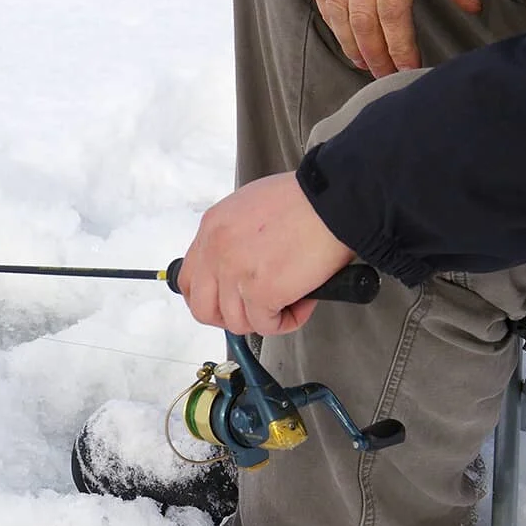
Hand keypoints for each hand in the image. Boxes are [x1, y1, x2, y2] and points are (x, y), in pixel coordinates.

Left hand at [176, 173, 354, 335]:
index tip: (226, 301)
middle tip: (256, 312)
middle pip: (203, 309)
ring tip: (291, 300)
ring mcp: (236, 273)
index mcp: (212, 228)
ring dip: (265, 318)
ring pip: (236, 322)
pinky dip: (287, 321)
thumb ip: (234, 238)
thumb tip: (238, 267)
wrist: (336, 199)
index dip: (207, 298)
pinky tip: (303, 303)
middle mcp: (216, 251)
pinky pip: (266, 326)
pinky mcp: (262, 292)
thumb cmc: (306, 199)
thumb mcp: (250, 207)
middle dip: (229, 318)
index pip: (189, 279)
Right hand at [312, 0, 480, 76]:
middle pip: (363, 20)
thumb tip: (470, 7)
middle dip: (376, 54)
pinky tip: (344, 34)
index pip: (393, 11)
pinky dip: (332, 21)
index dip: (399, 45)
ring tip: (365, 61)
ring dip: (351, 44)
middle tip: (387, 75)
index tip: (408, 67)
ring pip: (338, 13)